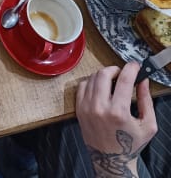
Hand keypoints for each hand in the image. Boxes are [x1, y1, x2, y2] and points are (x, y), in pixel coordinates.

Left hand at [76, 62, 156, 176]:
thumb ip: (147, 100)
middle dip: (115, 69)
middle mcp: (100, 108)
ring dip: (104, 75)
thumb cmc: (130, 144)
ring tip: (112, 80)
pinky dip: (91, 82)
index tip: (135, 65)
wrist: (110, 160)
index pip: (124, 80)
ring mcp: (86, 107)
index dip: (131, 69)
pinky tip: (100, 87)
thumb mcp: (148, 125)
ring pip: (92, 78)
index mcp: (118, 112)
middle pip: (104, 74)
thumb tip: (143, 80)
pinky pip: (82, 85)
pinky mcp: (79, 108)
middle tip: (122, 73)